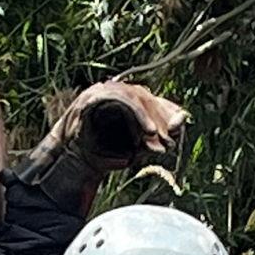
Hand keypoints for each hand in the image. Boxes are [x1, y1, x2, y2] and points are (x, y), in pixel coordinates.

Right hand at [13, 80, 188, 217]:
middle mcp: (113, 90)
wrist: (73, 164)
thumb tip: (181, 124)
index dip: (166, 110)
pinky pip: (121, 99)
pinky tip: (148, 132)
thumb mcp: (135, 147)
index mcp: (122, 99)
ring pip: (135, 95)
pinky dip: (137, 114)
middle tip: (171, 137)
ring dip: (151, 117)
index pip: (150, 98)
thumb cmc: (102, 156)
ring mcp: (102, 92)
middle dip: (161, 118)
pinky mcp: (94, 98)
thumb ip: (155, 135)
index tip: (180, 126)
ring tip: (158, 136)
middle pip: (146, 96)